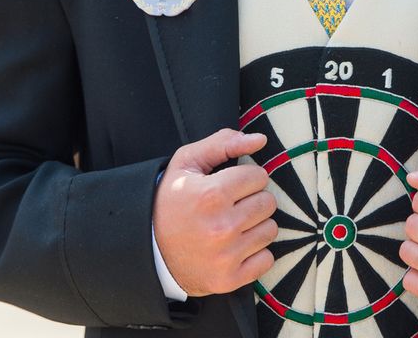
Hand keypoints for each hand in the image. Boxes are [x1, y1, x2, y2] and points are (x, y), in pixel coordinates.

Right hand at [153, 129, 277, 295]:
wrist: (147, 249)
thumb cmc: (170, 201)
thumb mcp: (187, 163)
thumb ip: (224, 143)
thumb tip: (260, 140)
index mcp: (212, 195)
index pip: (259, 176)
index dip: (244, 178)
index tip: (229, 186)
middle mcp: (222, 226)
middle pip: (268, 202)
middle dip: (252, 200)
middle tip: (231, 206)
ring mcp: (226, 255)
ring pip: (270, 230)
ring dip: (255, 226)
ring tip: (232, 226)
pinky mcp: (229, 278)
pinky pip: (267, 259)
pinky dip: (255, 253)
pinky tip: (235, 247)